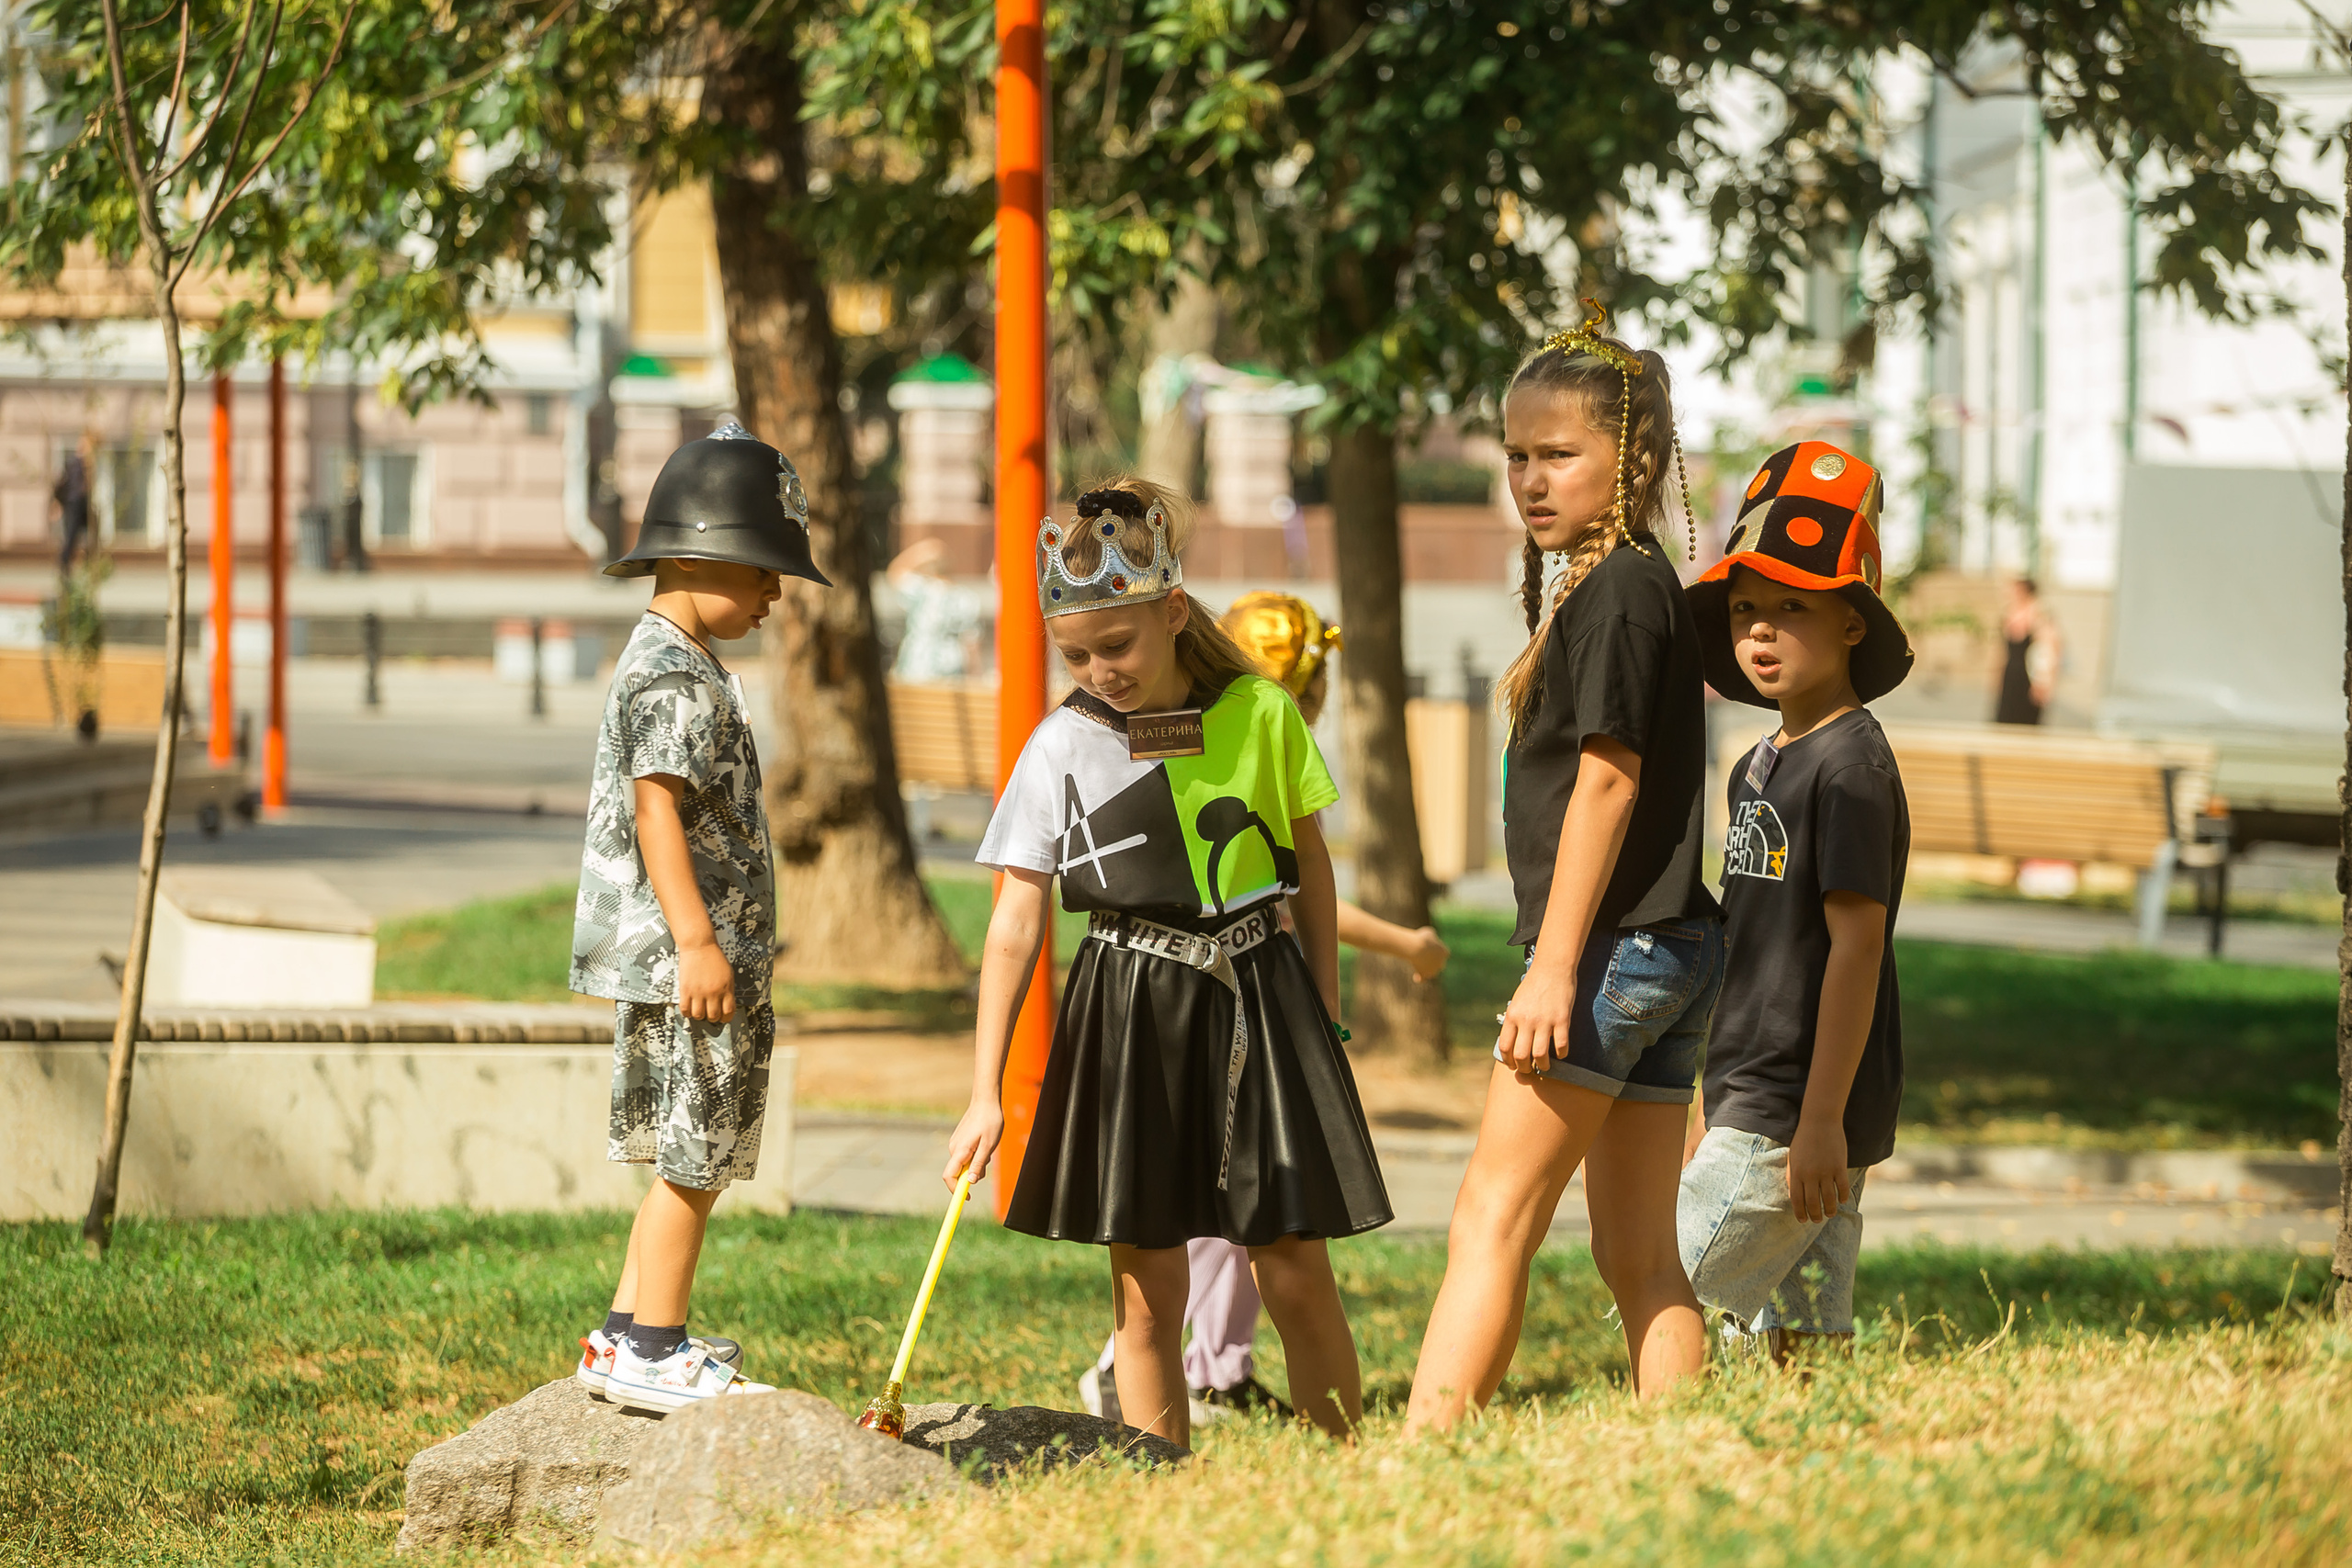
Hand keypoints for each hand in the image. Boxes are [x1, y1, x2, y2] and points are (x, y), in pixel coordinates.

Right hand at [675, 940, 736, 1021]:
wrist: (699, 946)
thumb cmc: (714, 958)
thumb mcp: (728, 974)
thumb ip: (727, 990)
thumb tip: (726, 1004)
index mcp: (726, 989)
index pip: (728, 1012)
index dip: (726, 1018)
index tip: (723, 1017)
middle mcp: (713, 992)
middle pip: (713, 1016)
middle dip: (712, 1017)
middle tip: (709, 1012)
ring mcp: (699, 992)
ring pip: (699, 1015)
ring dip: (699, 1015)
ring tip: (699, 1009)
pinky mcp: (686, 990)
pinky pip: (685, 1010)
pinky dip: (687, 1012)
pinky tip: (689, 1007)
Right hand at [943, 1099, 1004, 1189]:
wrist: (986, 1100)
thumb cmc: (990, 1121)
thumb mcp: (988, 1145)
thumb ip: (979, 1164)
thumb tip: (971, 1182)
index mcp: (960, 1150)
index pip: (949, 1176)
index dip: (956, 1190)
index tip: (968, 1198)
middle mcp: (954, 1148)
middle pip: (957, 1172)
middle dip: (972, 1175)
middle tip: (987, 1163)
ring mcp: (955, 1143)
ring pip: (963, 1164)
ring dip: (976, 1164)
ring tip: (988, 1148)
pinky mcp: (959, 1140)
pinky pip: (965, 1156)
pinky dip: (974, 1156)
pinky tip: (984, 1144)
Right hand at [1407, 926, 1449, 982]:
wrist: (1417, 948)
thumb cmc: (1422, 938)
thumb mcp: (1428, 933)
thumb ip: (1431, 936)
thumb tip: (1429, 937)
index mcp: (1444, 952)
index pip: (1445, 954)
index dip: (1439, 952)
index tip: (1433, 950)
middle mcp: (1441, 962)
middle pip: (1440, 964)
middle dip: (1434, 962)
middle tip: (1426, 958)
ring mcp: (1433, 969)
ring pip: (1432, 972)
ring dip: (1427, 971)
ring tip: (1419, 967)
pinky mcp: (1425, 974)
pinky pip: (1423, 978)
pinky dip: (1420, 979)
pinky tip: (1415, 978)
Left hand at [1497, 960, 1575, 1075]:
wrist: (1552, 968)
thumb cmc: (1533, 985)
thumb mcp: (1517, 1002)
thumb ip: (1514, 1022)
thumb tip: (1512, 1044)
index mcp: (1512, 1016)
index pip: (1505, 1047)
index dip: (1509, 1061)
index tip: (1513, 1066)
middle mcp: (1526, 1020)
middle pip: (1521, 1055)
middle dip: (1524, 1068)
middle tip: (1530, 1070)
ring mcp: (1544, 1021)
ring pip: (1540, 1055)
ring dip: (1543, 1066)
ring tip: (1545, 1066)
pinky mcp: (1562, 1020)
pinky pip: (1561, 1046)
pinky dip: (1561, 1054)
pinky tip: (1561, 1053)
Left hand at [1786, 1117, 1850, 1223]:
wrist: (1819, 1121)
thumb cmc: (1803, 1140)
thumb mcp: (1793, 1158)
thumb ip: (1792, 1176)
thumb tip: (1793, 1196)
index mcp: (1796, 1173)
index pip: (1797, 1200)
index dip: (1800, 1212)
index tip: (1803, 1220)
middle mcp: (1810, 1175)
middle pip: (1813, 1202)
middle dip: (1815, 1215)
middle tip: (1817, 1220)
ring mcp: (1826, 1171)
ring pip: (1829, 1198)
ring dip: (1830, 1210)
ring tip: (1830, 1214)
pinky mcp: (1839, 1167)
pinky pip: (1842, 1188)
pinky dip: (1842, 1197)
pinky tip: (1842, 1201)